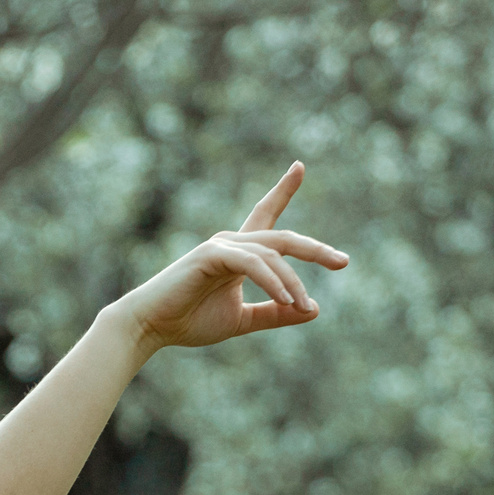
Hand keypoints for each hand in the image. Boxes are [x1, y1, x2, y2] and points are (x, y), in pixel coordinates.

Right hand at [114, 161, 349, 353]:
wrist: (150, 328)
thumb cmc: (189, 321)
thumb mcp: (242, 320)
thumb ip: (274, 313)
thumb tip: (314, 309)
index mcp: (239, 253)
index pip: (265, 214)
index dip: (284, 190)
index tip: (300, 166)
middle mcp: (232, 243)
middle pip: (284, 238)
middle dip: (315, 248)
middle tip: (343, 262)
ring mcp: (221, 246)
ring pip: (273, 255)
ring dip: (293, 282)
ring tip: (304, 305)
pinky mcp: (211, 255)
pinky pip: (253, 264)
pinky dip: (273, 281)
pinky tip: (286, 299)